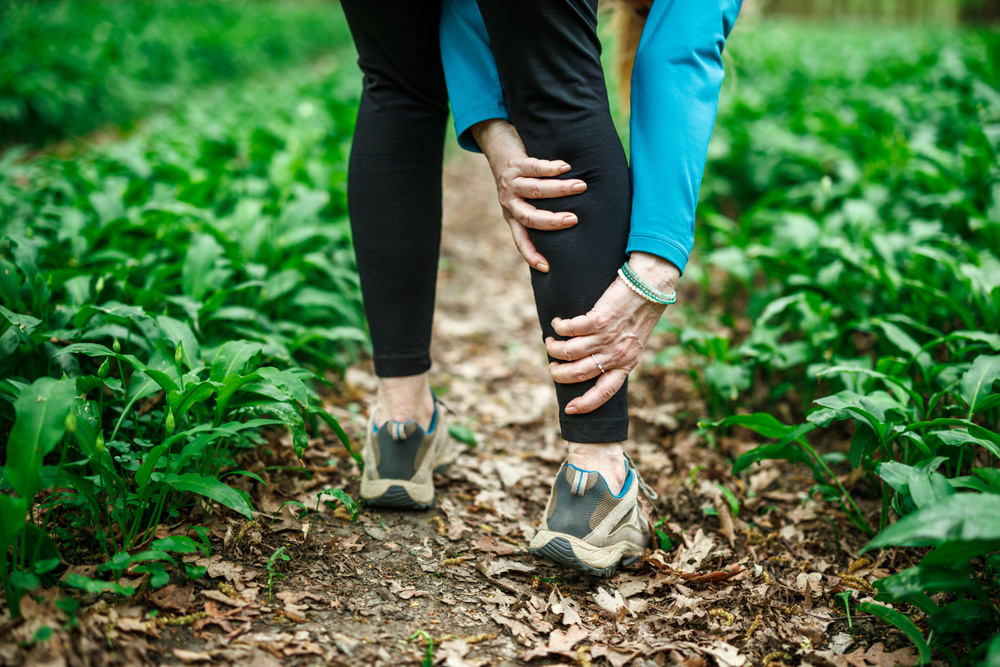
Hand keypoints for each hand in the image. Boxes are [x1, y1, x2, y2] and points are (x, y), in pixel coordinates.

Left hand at [471, 119, 586, 272]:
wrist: (497, 147)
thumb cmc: (519, 179)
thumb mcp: (523, 201)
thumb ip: (537, 213)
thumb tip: (569, 229)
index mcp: (512, 216)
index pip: (520, 241)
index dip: (531, 255)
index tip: (546, 267)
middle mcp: (509, 202)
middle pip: (529, 217)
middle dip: (551, 220)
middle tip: (573, 220)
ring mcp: (511, 183)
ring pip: (535, 190)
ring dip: (560, 189)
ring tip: (581, 186)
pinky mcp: (515, 164)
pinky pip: (534, 167)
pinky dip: (551, 168)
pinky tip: (566, 167)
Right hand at [544, 252, 679, 413]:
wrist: (650, 285)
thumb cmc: (641, 311)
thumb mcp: (634, 342)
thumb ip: (617, 355)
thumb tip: (593, 364)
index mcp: (627, 363)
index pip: (605, 392)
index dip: (586, 404)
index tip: (569, 409)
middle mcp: (616, 354)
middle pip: (579, 374)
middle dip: (559, 374)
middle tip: (553, 368)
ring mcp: (607, 337)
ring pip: (569, 352)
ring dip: (554, 349)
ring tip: (550, 342)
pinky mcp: (598, 319)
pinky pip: (569, 329)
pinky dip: (558, 328)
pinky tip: (557, 323)